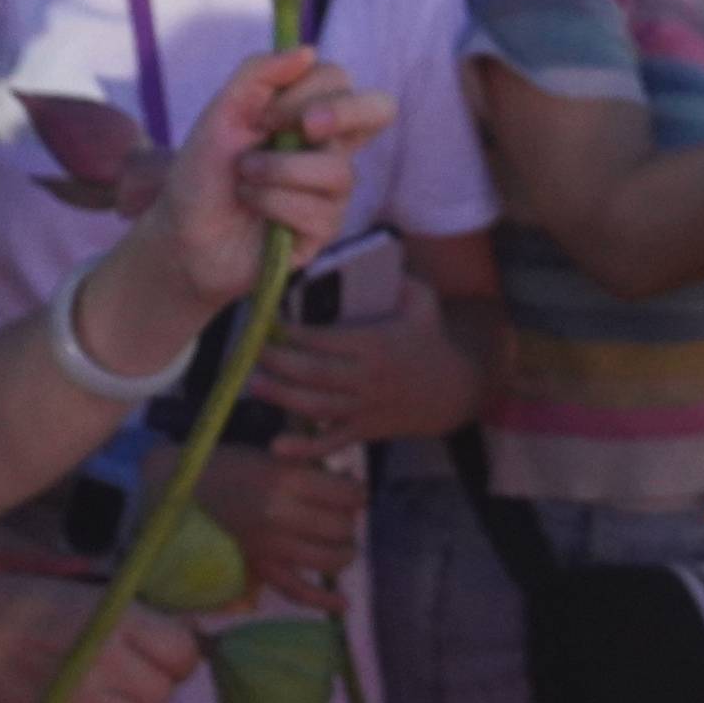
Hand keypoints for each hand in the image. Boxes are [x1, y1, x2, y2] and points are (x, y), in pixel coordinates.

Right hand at [0, 577, 195, 702]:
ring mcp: (79, 699)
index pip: (182, 653)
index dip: (177, 659)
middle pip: (161, 695)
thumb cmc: (29, 606)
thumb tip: (182, 643)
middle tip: (125, 681)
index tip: (163, 659)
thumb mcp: (88, 596)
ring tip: (100, 701)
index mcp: (116, 619)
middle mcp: (104, 660)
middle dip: (149, 690)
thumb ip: (134, 621)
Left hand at [113, 50, 395, 319]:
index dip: (307, 90)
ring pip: (337, 169)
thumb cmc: (204, 170)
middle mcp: (329, 146)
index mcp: (307, 112)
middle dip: (344, 112)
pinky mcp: (324, 229)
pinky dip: (273, 203)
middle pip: (380, 109)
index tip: (264, 111)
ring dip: (279, 170)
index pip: (339, 80)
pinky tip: (252, 206)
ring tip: (245, 177)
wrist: (183, 232)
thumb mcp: (222, 113)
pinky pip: (319, 210)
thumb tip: (307, 51)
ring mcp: (332, 189)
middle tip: (306, 127)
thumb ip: (258, 74)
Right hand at [171, 442, 365, 606]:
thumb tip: (352, 483)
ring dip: (344, 553)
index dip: (357, 493)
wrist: (186, 489)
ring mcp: (270, 545)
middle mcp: (281, 515)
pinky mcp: (260, 567)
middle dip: (349, 521)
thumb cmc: (232, 465)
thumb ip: (313, 470)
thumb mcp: (275, 456)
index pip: (345, 495)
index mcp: (286, 480)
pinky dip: (323, 602)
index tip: (355, 491)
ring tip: (344, 545)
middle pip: (340, 528)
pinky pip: (296, 591)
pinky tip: (344, 605)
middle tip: (343, 514)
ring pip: (328, 559)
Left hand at [248, 281, 486, 448]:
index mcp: (377, 344)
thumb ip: (400, 279)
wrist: (453, 391)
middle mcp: (368, 378)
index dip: (295, 332)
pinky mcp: (365, 431)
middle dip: (278, 362)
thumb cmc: (430, 339)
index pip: (327, 339)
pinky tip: (277, 448)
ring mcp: (365, 408)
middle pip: (315, 373)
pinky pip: (332, 442)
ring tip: (253, 384)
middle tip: (250, 350)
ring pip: (317, 406)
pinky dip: (305, 449)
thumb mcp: (423, 301)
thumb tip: (374, 253)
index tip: (269, 321)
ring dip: (282, 397)